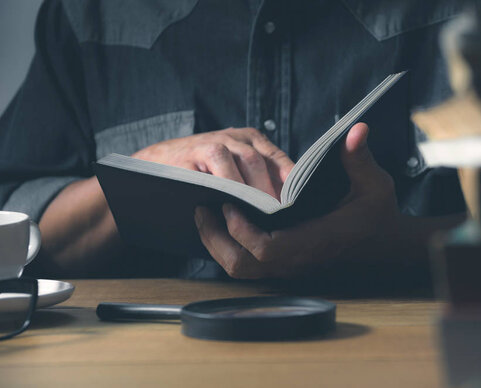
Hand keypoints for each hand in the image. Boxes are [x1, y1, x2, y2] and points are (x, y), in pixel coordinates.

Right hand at [132, 127, 293, 198]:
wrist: (156, 162)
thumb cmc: (204, 171)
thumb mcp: (235, 167)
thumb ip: (258, 177)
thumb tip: (286, 204)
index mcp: (249, 139)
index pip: (276, 158)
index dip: (288, 179)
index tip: (297, 201)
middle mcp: (232, 137)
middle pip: (258, 161)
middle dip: (269, 189)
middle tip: (279, 214)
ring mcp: (210, 144)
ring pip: (239, 162)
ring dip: (251, 190)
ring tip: (260, 212)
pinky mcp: (190, 157)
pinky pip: (212, 172)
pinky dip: (224, 188)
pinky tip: (231, 206)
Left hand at [194, 123, 407, 278]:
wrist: (384, 243)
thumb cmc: (377, 212)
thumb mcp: (374, 183)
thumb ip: (360, 158)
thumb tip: (357, 129)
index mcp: (316, 240)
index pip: (267, 249)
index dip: (242, 230)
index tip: (229, 202)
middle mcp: (298, 259)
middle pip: (244, 265)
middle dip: (217, 240)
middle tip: (202, 209)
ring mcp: (290, 266)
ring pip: (242, 270)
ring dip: (219, 245)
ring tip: (206, 215)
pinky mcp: (286, 265)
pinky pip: (249, 265)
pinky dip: (230, 247)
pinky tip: (223, 223)